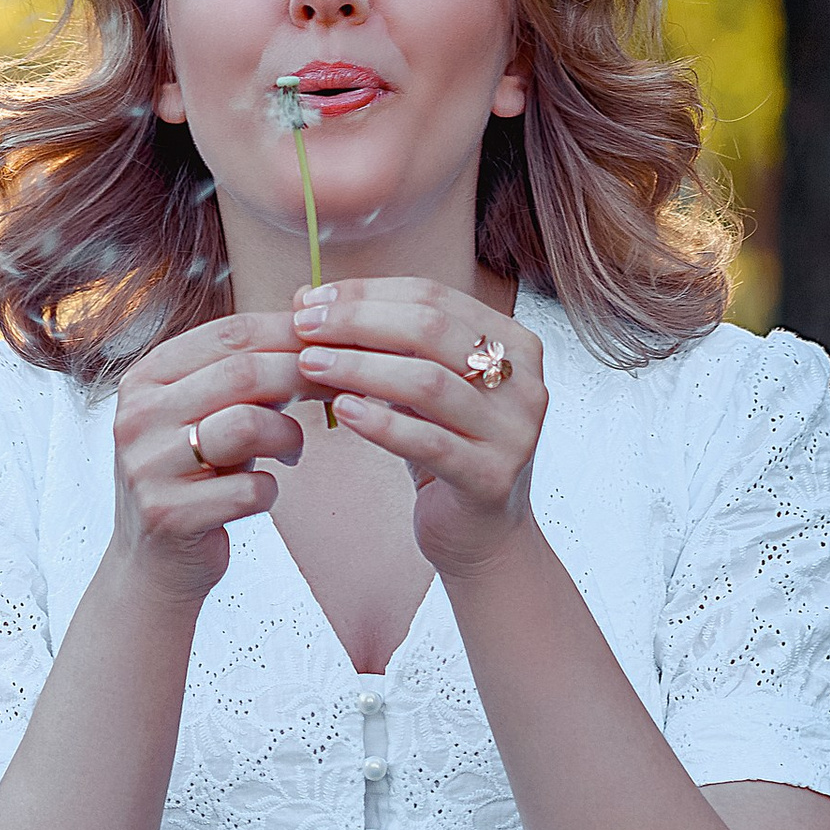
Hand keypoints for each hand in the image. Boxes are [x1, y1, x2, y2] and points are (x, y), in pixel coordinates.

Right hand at [109, 311, 306, 611]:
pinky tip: (261, 492)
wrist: (152, 563)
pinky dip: (271, 490)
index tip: (334, 342)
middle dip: (302, 377)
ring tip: (291, 448)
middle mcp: (138, 415)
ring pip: (248, 424)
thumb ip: (242, 370)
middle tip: (335, 388)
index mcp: (146, 378)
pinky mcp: (169, 515)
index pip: (229, 333)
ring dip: (288, 435)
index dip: (290, 332)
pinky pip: (251, 490)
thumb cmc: (193, 474)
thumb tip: (309, 313)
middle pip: (243, 373)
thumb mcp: (203, 412)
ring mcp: (149, 466)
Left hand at [291, 279, 545, 575]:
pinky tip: (344, 412)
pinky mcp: (492, 478)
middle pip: (431, 329)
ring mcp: (514, 432)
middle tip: (304, 326)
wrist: (481, 536)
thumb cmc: (445, 449)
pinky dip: (381, 422)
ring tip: (310, 364)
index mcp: (514, 345)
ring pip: (428, 382)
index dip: (368, 293)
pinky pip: (429, 442)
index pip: (434, 296)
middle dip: (359, 322)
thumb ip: (376, 340)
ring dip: (360, 367)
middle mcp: (524, 382)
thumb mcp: (418, 386)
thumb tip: (305, 296)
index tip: (311, 299)